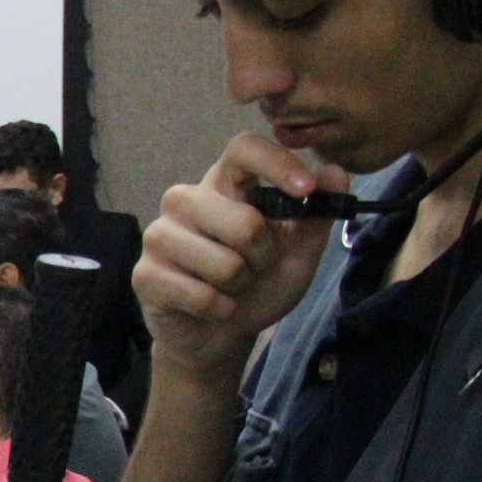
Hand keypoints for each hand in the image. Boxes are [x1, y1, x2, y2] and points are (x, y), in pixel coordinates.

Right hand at [138, 132, 342, 378]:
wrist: (221, 333)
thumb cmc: (258, 284)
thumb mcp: (298, 251)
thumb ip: (316, 215)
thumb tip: (337, 172)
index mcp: (224, 185)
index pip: (244, 149)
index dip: (277, 163)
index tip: (306, 191)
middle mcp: (185, 201)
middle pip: (243, 220)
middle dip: (264, 256)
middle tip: (256, 268)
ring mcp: (158, 236)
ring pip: (224, 263)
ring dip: (240, 286)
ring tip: (230, 288)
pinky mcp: (144, 275)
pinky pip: (200, 296)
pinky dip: (219, 309)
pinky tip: (212, 308)